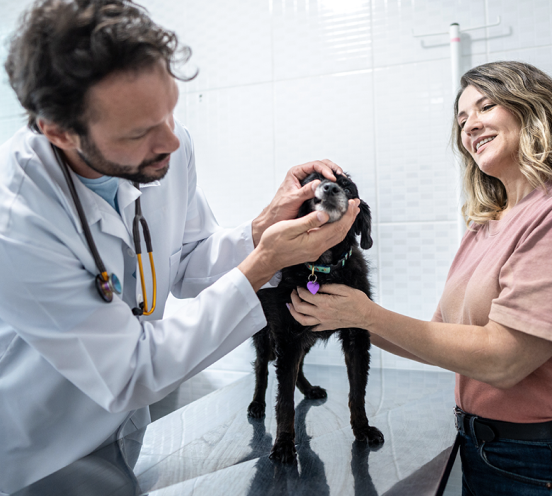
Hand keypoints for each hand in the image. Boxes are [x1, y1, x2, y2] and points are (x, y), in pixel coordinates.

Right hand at [239, 199, 358, 291]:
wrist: (266, 259)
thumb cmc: (273, 243)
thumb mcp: (288, 228)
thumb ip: (308, 222)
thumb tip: (324, 214)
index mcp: (314, 242)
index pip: (337, 227)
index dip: (347, 214)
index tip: (353, 203)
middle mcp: (318, 248)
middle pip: (341, 232)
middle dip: (350, 218)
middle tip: (356, 204)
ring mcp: (316, 251)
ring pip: (337, 236)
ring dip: (345, 224)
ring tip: (350, 212)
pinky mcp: (313, 251)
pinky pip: (330, 239)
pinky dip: (337, 229)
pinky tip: (336, 223)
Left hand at [252, 159, 342, 245]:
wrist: (275, 220)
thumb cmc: (279, 209)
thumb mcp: (292, 199)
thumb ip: (305, 191)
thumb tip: (318, 184)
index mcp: (295, 173)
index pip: (314, 165)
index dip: (325, 169)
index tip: (332, 178)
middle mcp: (302, 176)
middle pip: (321, 165)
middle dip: (332, 169)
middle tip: (340, 176)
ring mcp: (307, 183)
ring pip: (323, 174)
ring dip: (333, 175)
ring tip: (341, 181)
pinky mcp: (311, 191)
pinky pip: (323, 184)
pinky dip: (330, 184)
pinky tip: (336, 188)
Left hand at [287, 284, 372, 331]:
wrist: (366, 316)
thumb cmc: (358, 301)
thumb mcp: (343, 289)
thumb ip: (327, 287)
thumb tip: (314, 286)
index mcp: (325, 303)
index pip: (305, 295)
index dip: (300, 289)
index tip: (299, 285)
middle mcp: (321, 314)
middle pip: (300, 307)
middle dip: (294, 298)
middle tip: (293, 292)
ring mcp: (323, 322)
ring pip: (302, 320)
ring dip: (293, 312)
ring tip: (290, 306)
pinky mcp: (326, 327)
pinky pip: (311, 327)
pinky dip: (305, 322)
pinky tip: (303, 316)